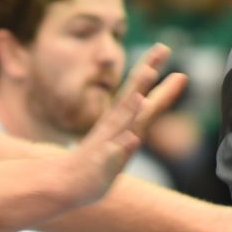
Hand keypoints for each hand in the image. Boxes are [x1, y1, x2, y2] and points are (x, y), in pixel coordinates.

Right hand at [60, 45, 186, 206]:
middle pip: (129, 99)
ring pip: (120, 126)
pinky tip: (131, 140)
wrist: (66, 183)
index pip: (137, 89)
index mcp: (120, 119)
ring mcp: (105, 146)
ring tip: (141, 95)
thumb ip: (148, 111)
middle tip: (155, 56)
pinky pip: (110, 157)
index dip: (149, 68)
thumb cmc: (101, 157)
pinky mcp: (99, 167)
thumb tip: (165, 86)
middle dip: (142, 80)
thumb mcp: (129, 130)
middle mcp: (113, 128)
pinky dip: (120, 148)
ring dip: (130, 109)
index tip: (163, 48)